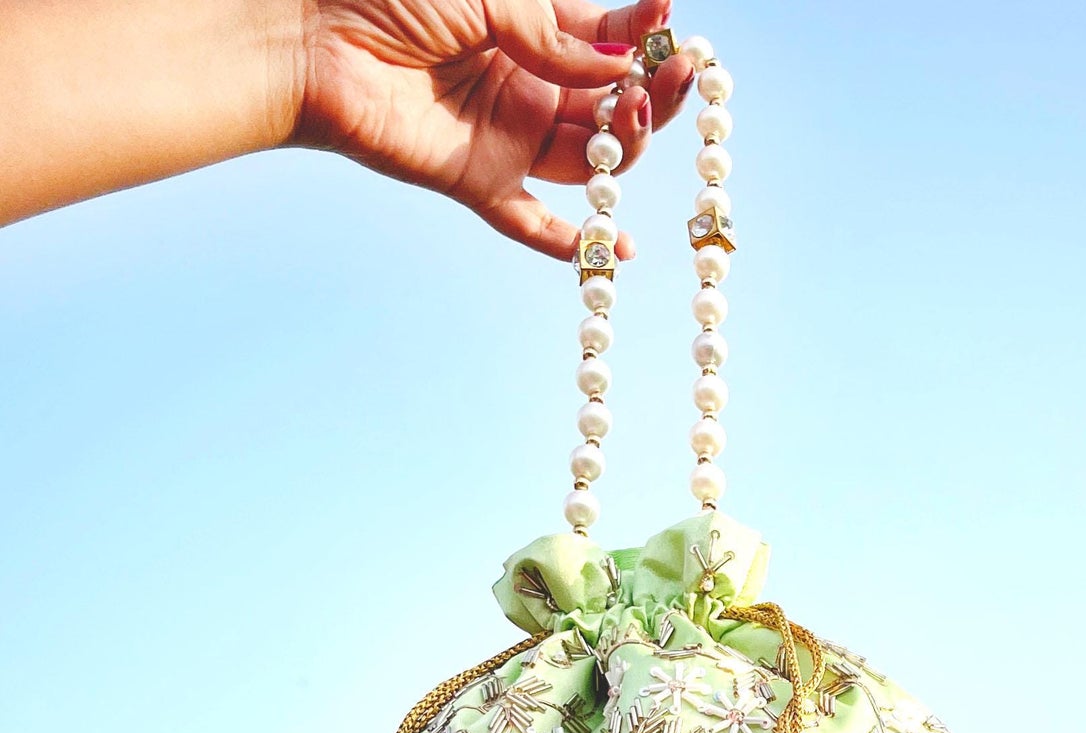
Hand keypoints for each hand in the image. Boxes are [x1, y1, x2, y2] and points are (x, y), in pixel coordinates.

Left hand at [293, 0, 694, 257]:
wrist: (310, 36)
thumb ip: (554, 34)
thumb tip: (621, 65)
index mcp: (529, 26)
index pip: (605, 41)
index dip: (642, 37)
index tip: (673, 26)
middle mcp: (524, 83)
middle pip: (608, 105)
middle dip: (648, 93)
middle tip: (670, 79)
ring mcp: (504, 135)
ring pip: (586, 158)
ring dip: (624, 145)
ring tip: (636, 117)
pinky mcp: (477, 181)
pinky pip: (531, 222)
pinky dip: (573, 245)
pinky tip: (617, 251)